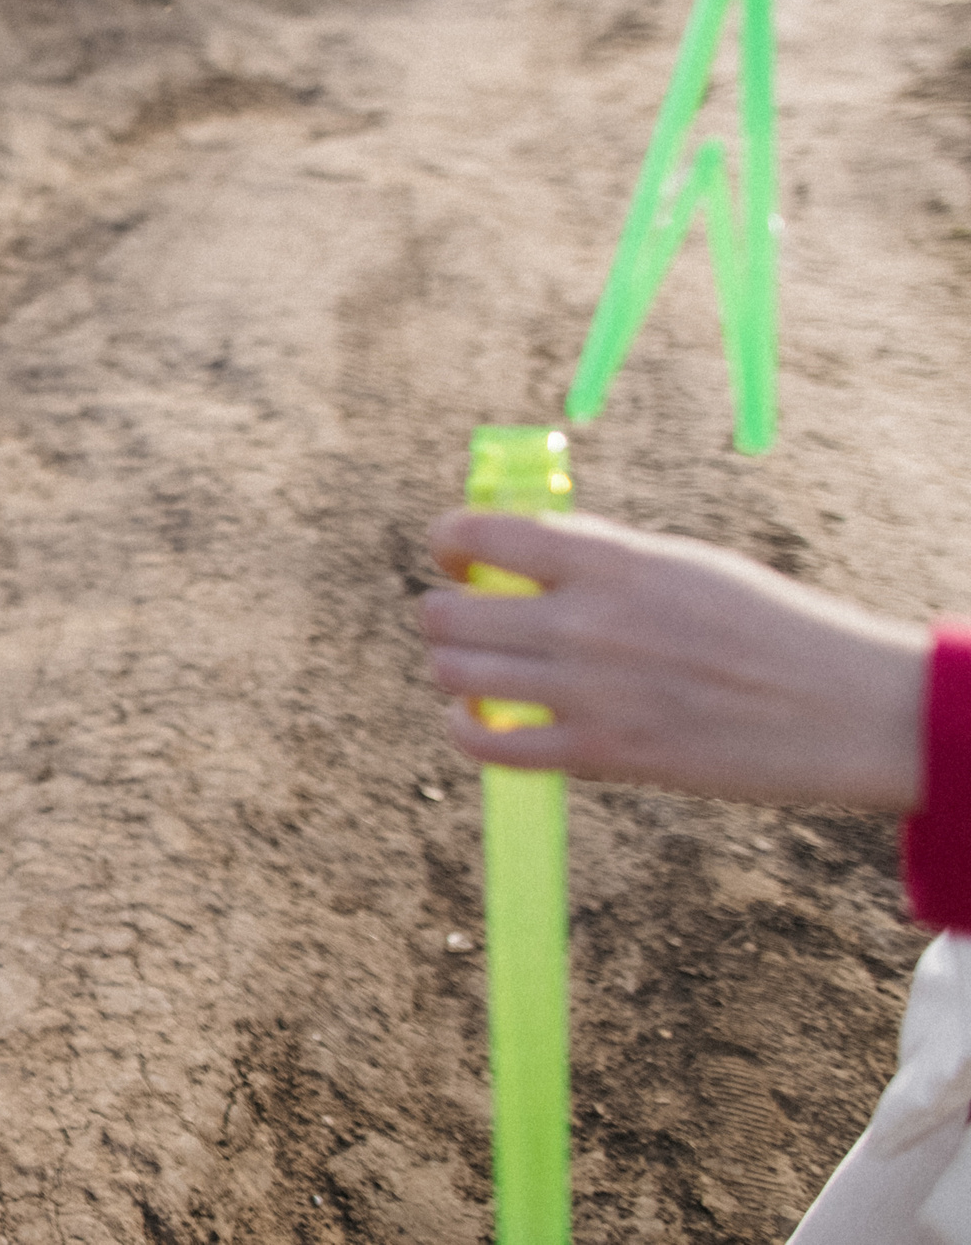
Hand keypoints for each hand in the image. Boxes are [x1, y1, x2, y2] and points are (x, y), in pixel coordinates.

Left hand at [420, 510, 928, 809]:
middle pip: (446, 612)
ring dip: (450, 668)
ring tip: (473, 667)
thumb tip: (516, 548)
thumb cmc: (765, 626)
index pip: (477, 533)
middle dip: (443, 611)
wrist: (843, 708)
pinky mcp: (600, 753)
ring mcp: (587, 691)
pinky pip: (489, 743)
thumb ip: (594, 556)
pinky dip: (468, 729)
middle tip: (462, 616)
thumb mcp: (677, 563)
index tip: (453, 553)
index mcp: (608, 559)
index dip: (448, 540)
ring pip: (453, 673)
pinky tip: (478, 719)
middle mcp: (584, 620)